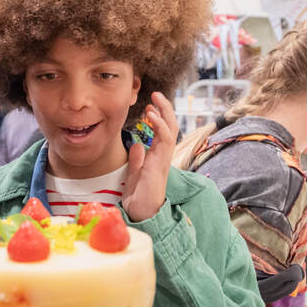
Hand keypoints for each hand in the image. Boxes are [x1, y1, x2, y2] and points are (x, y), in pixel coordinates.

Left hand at [121, 92, 177, 221]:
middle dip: (165, 108)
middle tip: (156, 94)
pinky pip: (165, 140)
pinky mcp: (160, 162)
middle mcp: (164, 155)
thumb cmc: (139, 196)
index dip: (159, 116)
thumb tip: (137, 144)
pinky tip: (152, 115)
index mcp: (158, 156)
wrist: (141, 212)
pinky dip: (159, 125)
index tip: (150, 104)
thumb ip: (138, 159)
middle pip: (170, 126)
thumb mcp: (136, 172)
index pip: (163, 131)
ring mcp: (164, 158)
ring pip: (171, 130)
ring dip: (164, 113)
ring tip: (155, 100)